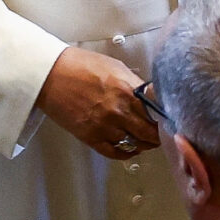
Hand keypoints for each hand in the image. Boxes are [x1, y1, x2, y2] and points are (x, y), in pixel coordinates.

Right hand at [37, 46, 160, 158]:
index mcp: (128, 90)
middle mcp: (119, 110)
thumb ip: (134, 84)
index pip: (158, 111)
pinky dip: (125, 153)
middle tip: (161, 133)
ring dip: (143, 143)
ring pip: (135, 144)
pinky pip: (115, 152)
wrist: (50, 75)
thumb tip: (150, 95)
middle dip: (158, 134)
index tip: (169, 119)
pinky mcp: (90, 137)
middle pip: (150, 132)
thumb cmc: (80, 65)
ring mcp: (105, 126)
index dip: (165, 117)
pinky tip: (130, 148)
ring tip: (146, 140)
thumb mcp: (116, 67)